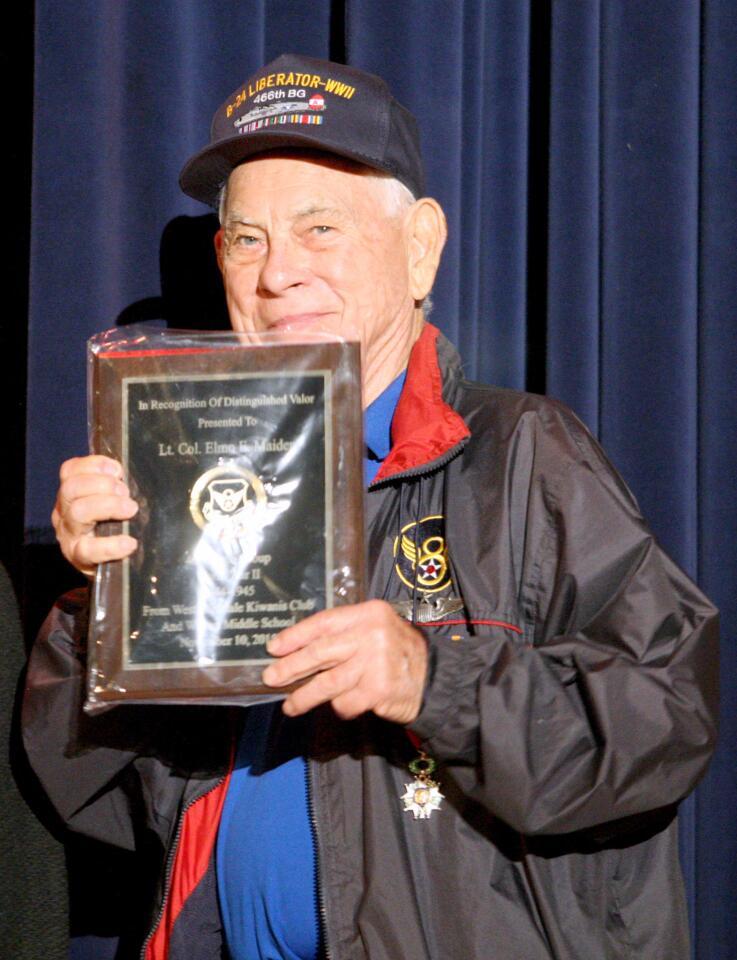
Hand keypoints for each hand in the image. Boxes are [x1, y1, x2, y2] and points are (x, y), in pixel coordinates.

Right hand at [51, 455, 138, 575]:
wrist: (108, 566)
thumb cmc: (114, 527)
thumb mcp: (112, 501)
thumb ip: (116, 487)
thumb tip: (130, 474)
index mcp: (72, 494)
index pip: (70, 470)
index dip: (94, 465)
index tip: (118, 470)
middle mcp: (65, 511)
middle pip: (71, 488)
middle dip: (103, 484)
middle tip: (126, 493)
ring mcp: (69, 535)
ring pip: (77, 512)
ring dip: (108, 506)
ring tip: (130, 510)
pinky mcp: (78, 558)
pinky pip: (89, 549)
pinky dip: (111, 545)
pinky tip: (129, 543)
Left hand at [262, 599, 427, 723]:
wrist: (435, 679)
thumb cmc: (398, 654)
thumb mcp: (376, 631)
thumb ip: (345, 636)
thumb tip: (298, 652)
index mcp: (369, 613)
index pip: (323, 622)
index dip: (296, 636)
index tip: (274, 648)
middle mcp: (372, 634)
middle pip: (321, 652)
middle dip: (291, 667)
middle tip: (272, 678)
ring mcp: (376, 662)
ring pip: (327, 682)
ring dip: (304, 697)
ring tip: (290, 706)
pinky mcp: (379, 690)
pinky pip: (345, 702)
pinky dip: (340, 707)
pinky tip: (340, 707)